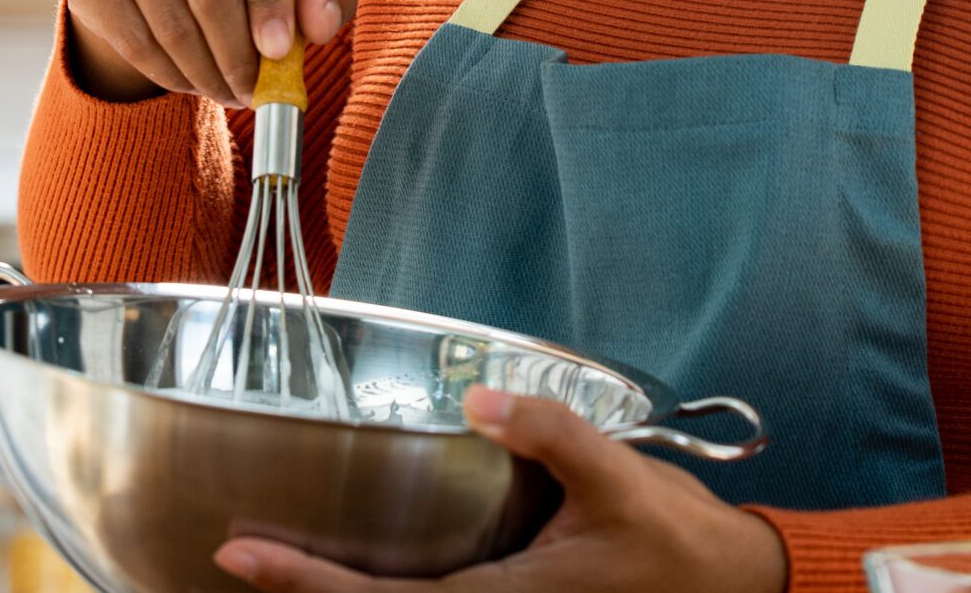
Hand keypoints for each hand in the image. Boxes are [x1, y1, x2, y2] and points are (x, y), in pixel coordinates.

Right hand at [58, 0, 356, 105]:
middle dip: (240, 56)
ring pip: (171, 24)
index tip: (282, 51)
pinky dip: (170, 75)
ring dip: (208, 74)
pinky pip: (133, 39)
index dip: (273, 0)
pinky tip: (193, 81)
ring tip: (231, 92)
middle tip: (256, 92)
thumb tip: (318, 23)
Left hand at [210, 386, 787, 592]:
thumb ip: (553, 433)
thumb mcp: (619, 477)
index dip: (307, 584)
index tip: (242, 557)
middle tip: (236, 559)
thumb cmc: (678, 543)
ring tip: (280, 564)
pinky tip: (362, 568)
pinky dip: (387, 592)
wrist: (734, 589)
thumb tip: (484, 397)